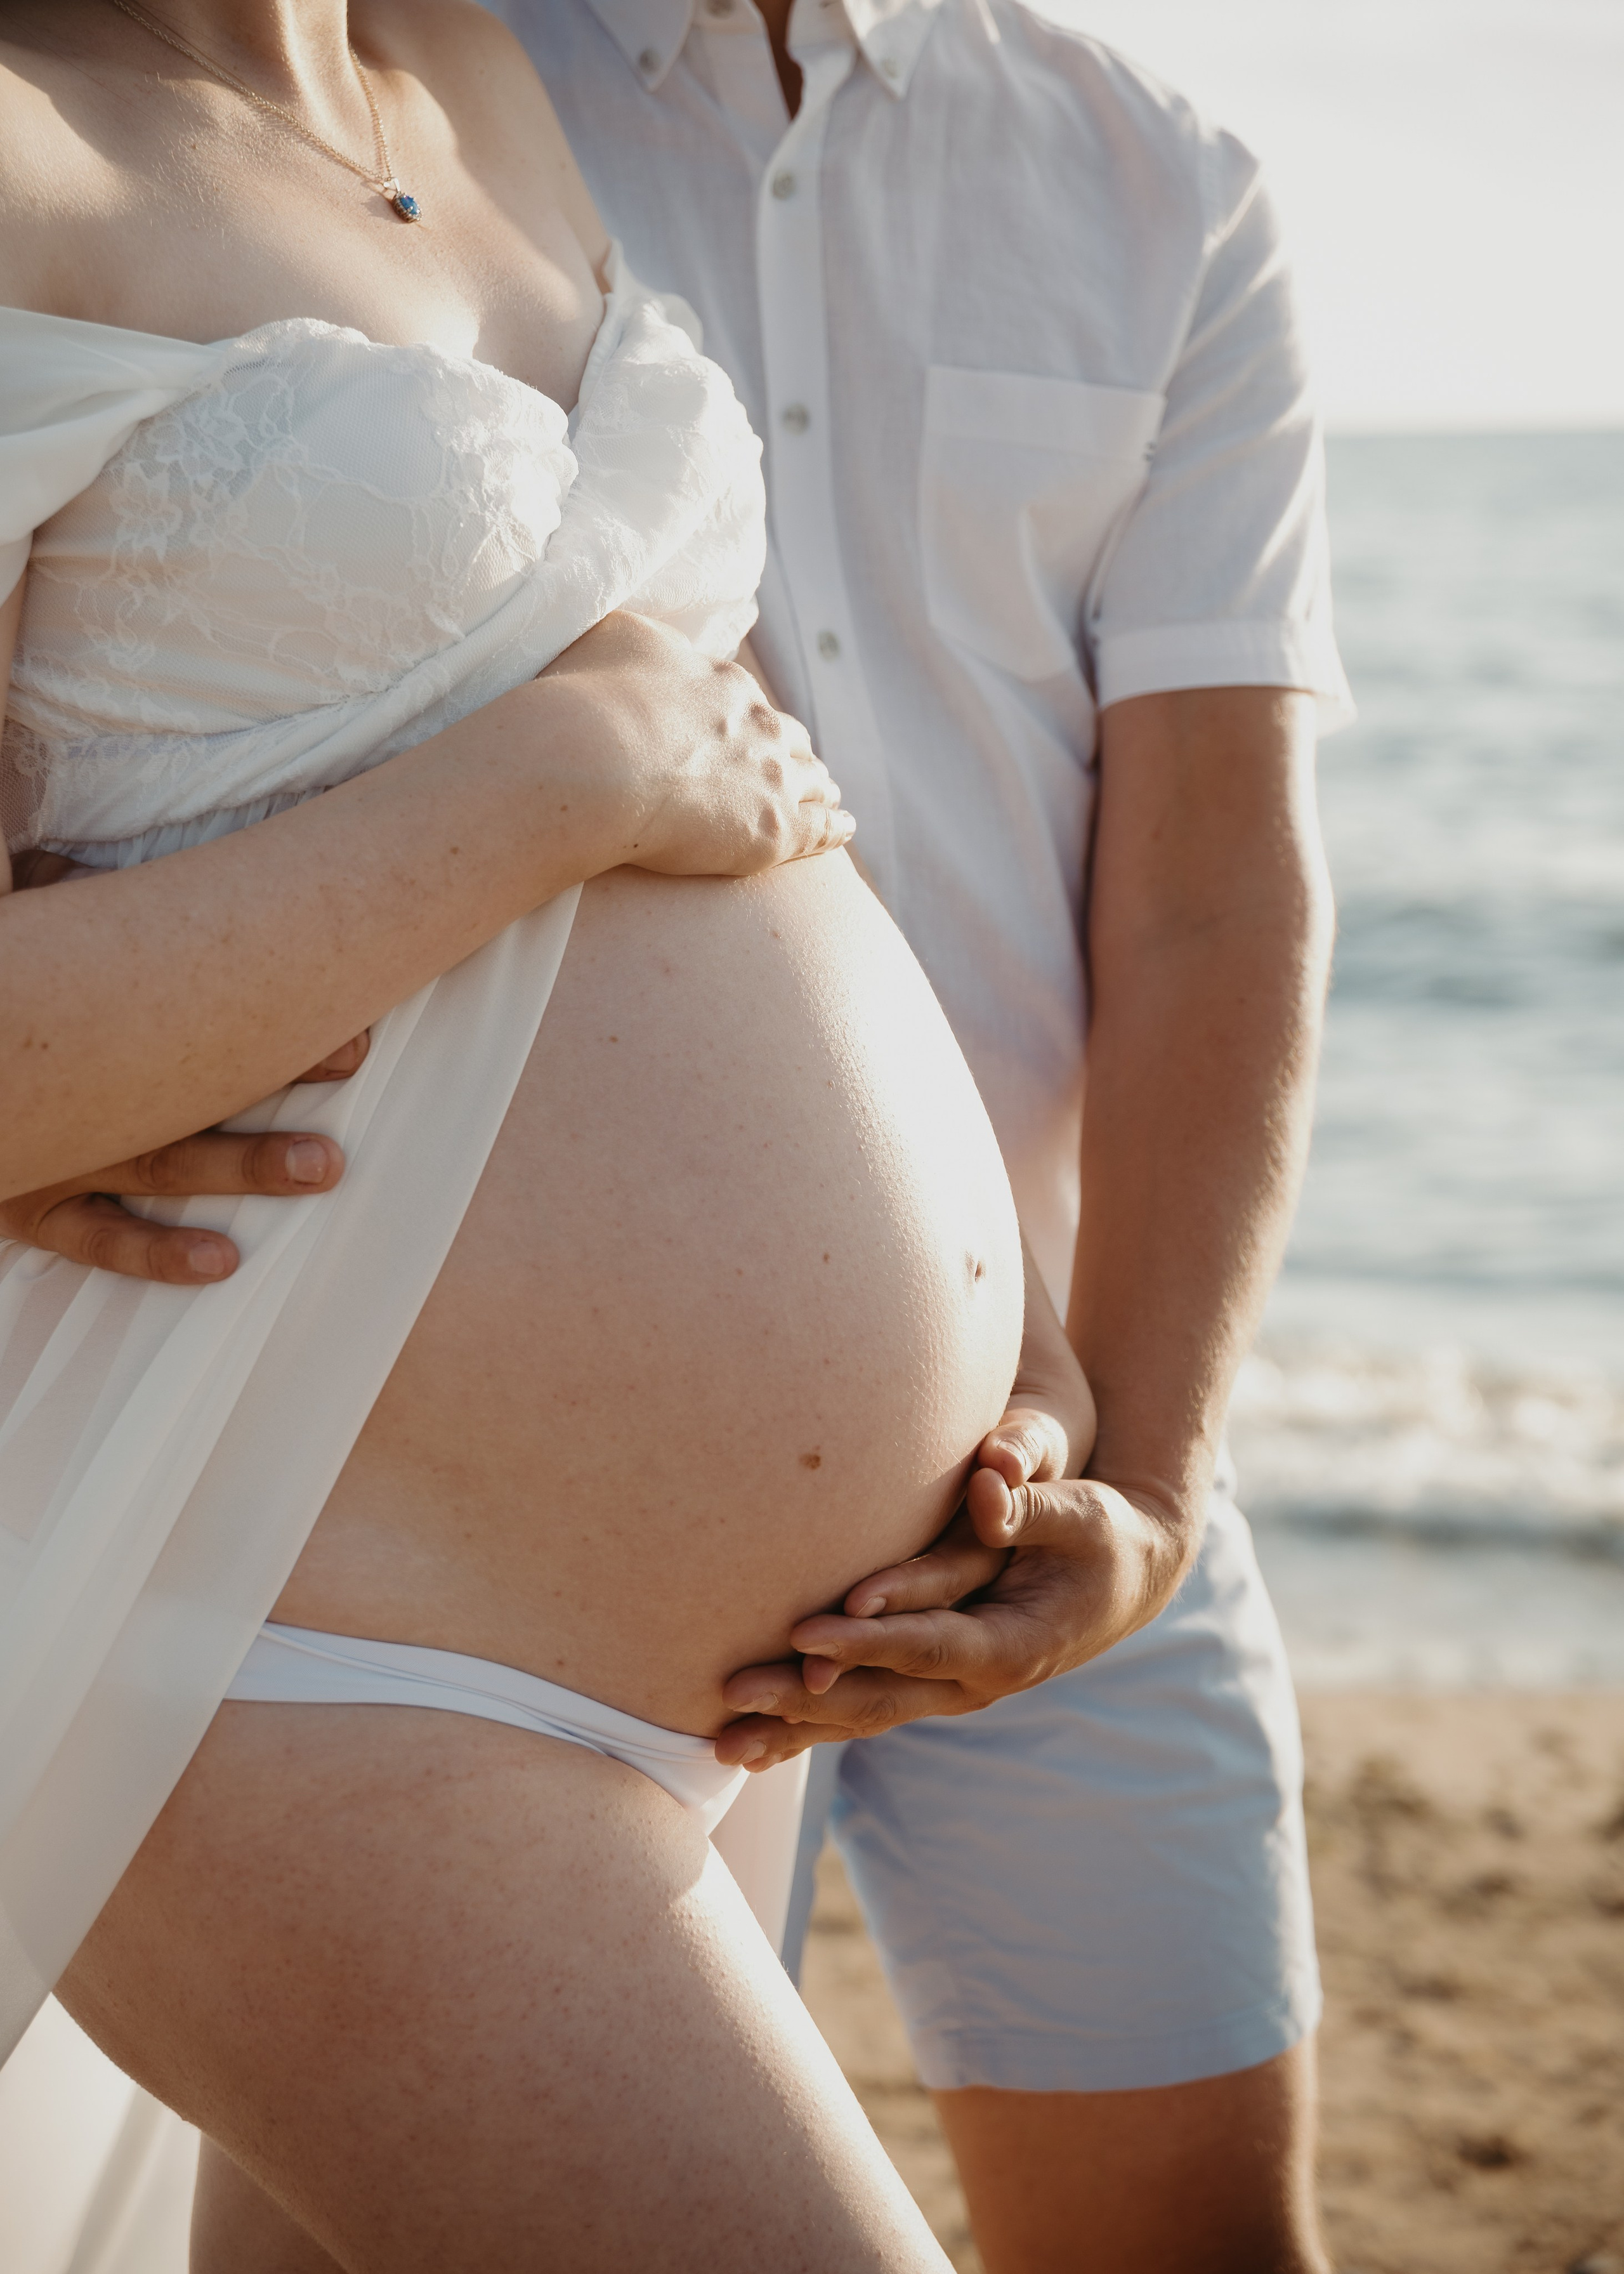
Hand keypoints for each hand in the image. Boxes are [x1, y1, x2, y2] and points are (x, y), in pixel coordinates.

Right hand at [2, 853, 361, 1281]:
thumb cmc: (6, 983)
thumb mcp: (22, 928)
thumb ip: (68, 895)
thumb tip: (104, 866)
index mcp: (78, 1014)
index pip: (181, 1005)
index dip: (262, 1002)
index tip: (334, 999)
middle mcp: (72, 1085)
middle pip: (185, 1077)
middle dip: (274, 1069)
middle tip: (351, 1055)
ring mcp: (51, 1150)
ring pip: (159, 1158)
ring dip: (244, 1164)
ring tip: (323, 1167)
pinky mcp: (28, 1204)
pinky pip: (96, 1236)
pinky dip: (157, 1252)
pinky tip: (222, 1261)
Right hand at [541, 611, 854, 876]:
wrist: (594, 761)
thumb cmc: (585, 700)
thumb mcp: (612, 640)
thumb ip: (640, 642)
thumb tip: (650, 646)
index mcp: (722, 682)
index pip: (744, 701)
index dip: (743, 718)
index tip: (739, 730)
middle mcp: (758, 723)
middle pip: (789, 737)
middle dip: (792, 751)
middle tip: (793, 765)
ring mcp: (773, 777)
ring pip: (813, 780)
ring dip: (818, 786)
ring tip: (825, 797)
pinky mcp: (777, 829)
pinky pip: (823, 828)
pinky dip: (835, 826)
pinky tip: (843, 828)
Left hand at [715, 1408, 1199, 1770]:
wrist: (1122, 1580)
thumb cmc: (1097, 1535)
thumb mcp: (1080, 1513)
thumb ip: (1028, 1503)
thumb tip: (988, 1483)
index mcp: (1010, 1644)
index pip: (925, 1645)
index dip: (864, 1641)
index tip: (801, 1634)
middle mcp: (975, 1683)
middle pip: (878, 1697)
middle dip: (804, 1697)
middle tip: (732, 1690)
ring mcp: (950, 1694)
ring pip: (861, 1717)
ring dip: (791, 1728)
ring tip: (719, 1740)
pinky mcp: (929, 1687)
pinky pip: (860, 1714)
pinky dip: (804, 1730)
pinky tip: (747, 1749)